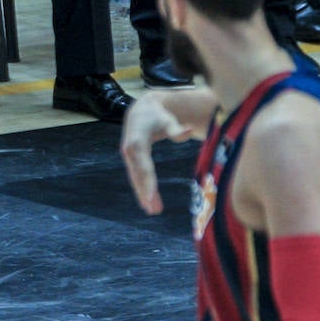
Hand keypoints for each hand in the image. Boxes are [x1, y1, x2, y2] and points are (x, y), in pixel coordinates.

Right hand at [120, 93, 196, 215]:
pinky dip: (142, 189)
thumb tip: (190, 130)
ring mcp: (128, 156)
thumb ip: (177, 128)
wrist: (141, 110)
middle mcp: (129, 150)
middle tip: (154, 210)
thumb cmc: (157, 115)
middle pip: (138, 175)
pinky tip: (148, 202)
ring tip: (153, 210)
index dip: (147, 181)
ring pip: (136, 178)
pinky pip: (137, 176)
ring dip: (143, 194)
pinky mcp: (131, 160)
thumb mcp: (167, 120)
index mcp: (137, 140)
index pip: (143, 165)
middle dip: (145, 192)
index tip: (151, 196)